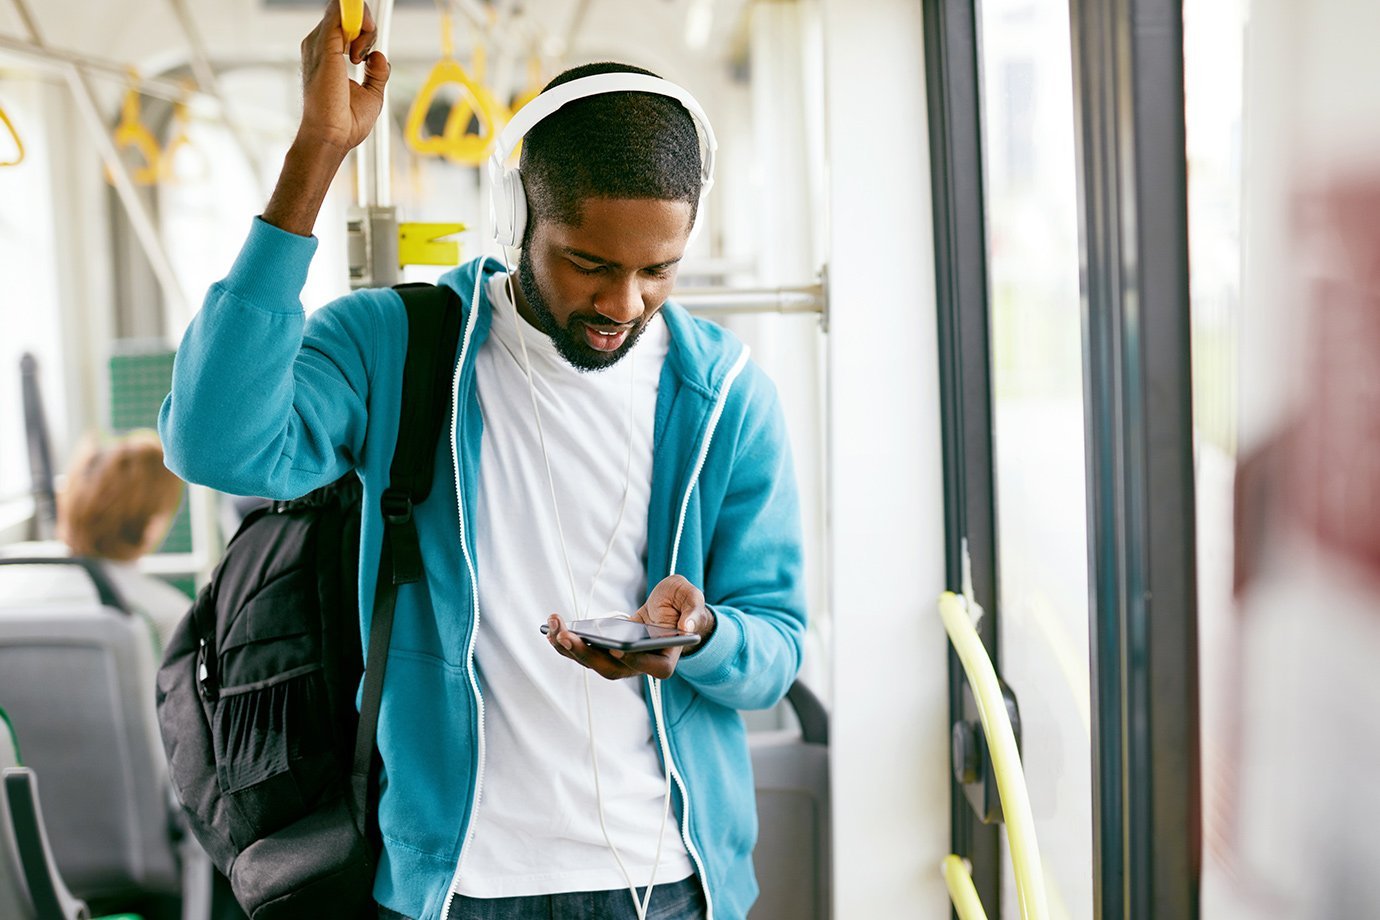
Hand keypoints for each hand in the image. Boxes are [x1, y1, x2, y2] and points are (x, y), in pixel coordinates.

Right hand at [263, 1, 389, 234]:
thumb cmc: (344, 123)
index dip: (363, 27)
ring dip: (365, 27)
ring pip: (345, 10)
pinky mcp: (324, 46)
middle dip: (366, 25)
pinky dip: (360, 23)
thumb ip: (377, 74)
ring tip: (362, 58)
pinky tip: (362, 51)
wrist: (331, 136)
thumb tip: (379, 56)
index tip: (370, 46)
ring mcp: (318, 44)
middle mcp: (319, 45)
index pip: (343, 23)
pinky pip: (341, 13)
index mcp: (326, 54)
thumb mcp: (371, 94)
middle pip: (344, 13)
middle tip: (368, 55)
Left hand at [544, 576, 714, 680]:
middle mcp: (640, 666)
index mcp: (665, 659)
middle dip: (586, 653)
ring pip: (593, 662)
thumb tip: (688, 626)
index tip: (617, 647)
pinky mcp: (606, 652)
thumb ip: (694, 610)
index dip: (635, 660)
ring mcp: (621, 662)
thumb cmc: (683, 605)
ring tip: (552, 626)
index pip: (650, 666)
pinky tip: (552, 627)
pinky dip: (566, 643)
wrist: (670, 609)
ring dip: (569, 647)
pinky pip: (584, 652)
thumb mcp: (692, 599)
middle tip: (565, 635)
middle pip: (611, 668)